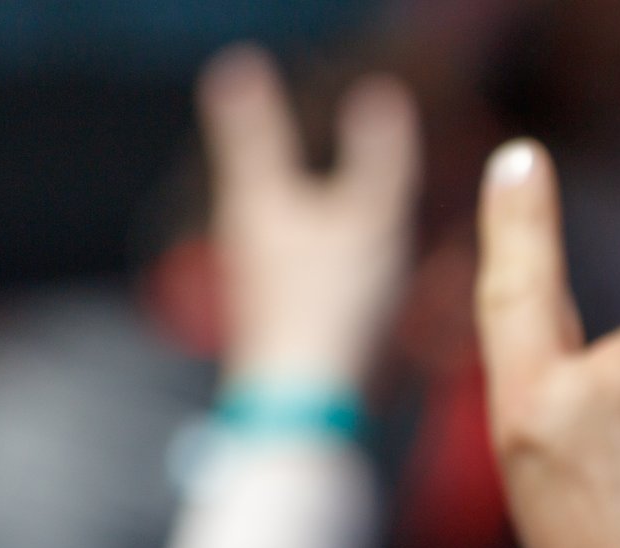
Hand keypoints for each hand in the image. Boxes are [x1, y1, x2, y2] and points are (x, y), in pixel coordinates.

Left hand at [198, 46, 418, 389]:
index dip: (251, 100)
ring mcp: (261, 283)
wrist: (306, 405)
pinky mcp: (279, 319)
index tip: (238, 70)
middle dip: (264, 149)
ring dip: (299, 205)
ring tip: (307, 190)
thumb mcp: (371, 218)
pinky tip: (340, 269)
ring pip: (278, 225)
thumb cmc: (332, 310)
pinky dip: (318, 251)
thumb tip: (381, 97)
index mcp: (258, 200)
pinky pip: (299, 266)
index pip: (252, 131)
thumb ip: (378, 158)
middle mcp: (248, 237)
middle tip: (255, 113)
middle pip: (257, 180)